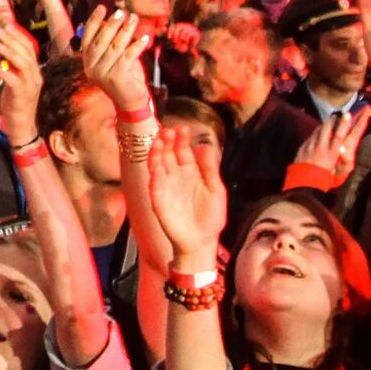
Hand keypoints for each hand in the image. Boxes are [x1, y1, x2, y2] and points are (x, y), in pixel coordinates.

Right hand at [76, 6, 154, 121]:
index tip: (102, 7)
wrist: (129, 102)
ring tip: (134, 19)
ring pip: (115, 46)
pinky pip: (129, 56)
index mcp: (87, 61)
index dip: (94, 21)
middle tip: (121, 12)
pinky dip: (137, 45)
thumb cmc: (122, 76)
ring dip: (126, 31)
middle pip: (101, 40)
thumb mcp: (112, 59)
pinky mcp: (118, 77)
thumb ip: (110, 43)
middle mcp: (92, 67)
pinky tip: (145, 38)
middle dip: (111, 24)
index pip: (88, 37)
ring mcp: (104, 73)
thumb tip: (114, 20)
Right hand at [143, 124, 227, 272]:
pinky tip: (156, 166)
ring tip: (158, 141)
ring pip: (157, 164)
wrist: (201, 242)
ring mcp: (165, 186)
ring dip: (156, 153)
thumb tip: (205, 145)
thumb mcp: (216, 190)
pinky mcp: (158, 200)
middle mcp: (176, 175)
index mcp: (191, 170)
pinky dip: (154, 174)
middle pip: (167, 152)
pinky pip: (154, 184)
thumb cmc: (211, 216)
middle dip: (167, 141)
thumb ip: (210, 169)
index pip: (183, 149)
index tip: (183, 128)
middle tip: (168, 131)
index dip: (182, 138)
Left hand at [287, 102, 370, 191]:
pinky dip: (314, 135)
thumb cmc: (324, 180)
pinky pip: (309, 138)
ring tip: (326, 124)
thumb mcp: (336, 172)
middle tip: (335, 117)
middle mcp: (320, 147)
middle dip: (331, 121)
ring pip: (316, 131)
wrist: (304, 185)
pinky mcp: (302, 148)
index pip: (339, 135)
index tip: (346, 115)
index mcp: (331, 153)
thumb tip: (344, 151)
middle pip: (326, 129)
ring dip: (322, 127)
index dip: (343, 123)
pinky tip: (316, 136)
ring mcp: (309, 146)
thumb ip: (340, 161)